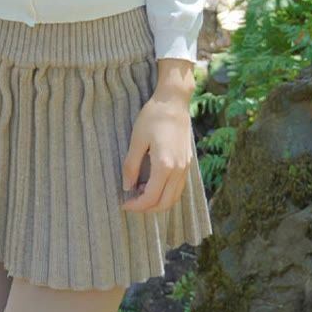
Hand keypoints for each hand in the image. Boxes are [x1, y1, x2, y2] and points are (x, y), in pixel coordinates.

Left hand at [121, 92, 193, 213]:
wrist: (174, 102)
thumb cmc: (153, 117)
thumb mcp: (136, 140)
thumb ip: (131, 166)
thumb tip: (127, 187)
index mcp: (165, 166)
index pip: (151, 198)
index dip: (136, 205)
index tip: (123, 204)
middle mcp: (178, 171)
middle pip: (165, 203)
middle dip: (147, 208)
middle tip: (131, 203)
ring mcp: (185, 168)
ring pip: (174, 198)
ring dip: (158, 202)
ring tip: (139, 193)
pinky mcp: (188, 163)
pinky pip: (178, 188)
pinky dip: (166, 193)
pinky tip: (153, 184)